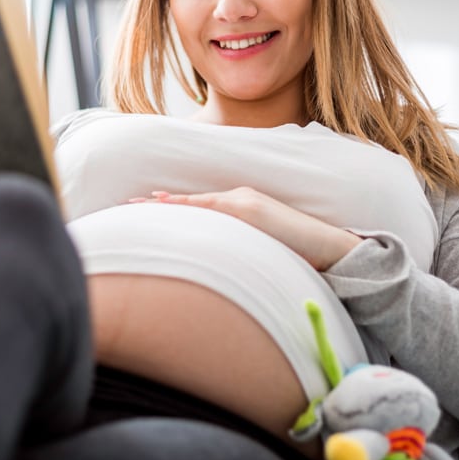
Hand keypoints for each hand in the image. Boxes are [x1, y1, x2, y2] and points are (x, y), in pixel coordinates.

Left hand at [131, 186, 361, 270]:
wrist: (332, 248)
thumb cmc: (299, 253)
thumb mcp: (263, 246)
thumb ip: (240, 244)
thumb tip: (217, 260)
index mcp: (241, 207)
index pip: (199, 206)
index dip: (172, 206)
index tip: (145, 207)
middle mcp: (239, 199)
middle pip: (191, 201)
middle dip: (160, 204)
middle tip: (126, 205)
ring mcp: (244, 202)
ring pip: (196, 202)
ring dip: (166, 204)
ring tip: (137, 205)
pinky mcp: (250, 209)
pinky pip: (212, 207)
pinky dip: (187, 205)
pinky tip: (166, 204)